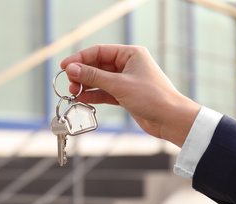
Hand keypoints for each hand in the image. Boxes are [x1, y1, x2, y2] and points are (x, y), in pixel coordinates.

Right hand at [60, 44, 200, 146]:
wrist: (170, 120)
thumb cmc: (152, 97)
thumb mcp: (119, 85)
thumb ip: (93, 76)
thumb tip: (72, 69)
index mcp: (131, 54)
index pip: (99, 51)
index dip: (80, 58)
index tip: (65, 66)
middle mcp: (128, 65)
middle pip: (98, 65)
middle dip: (82, 74)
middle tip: (69, 83)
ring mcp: (127, 80)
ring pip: (101, 80)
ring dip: (87, 86)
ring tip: (74, 93)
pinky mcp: (126, 95)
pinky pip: (105, 92)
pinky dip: (94, 95)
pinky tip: (83, 99)